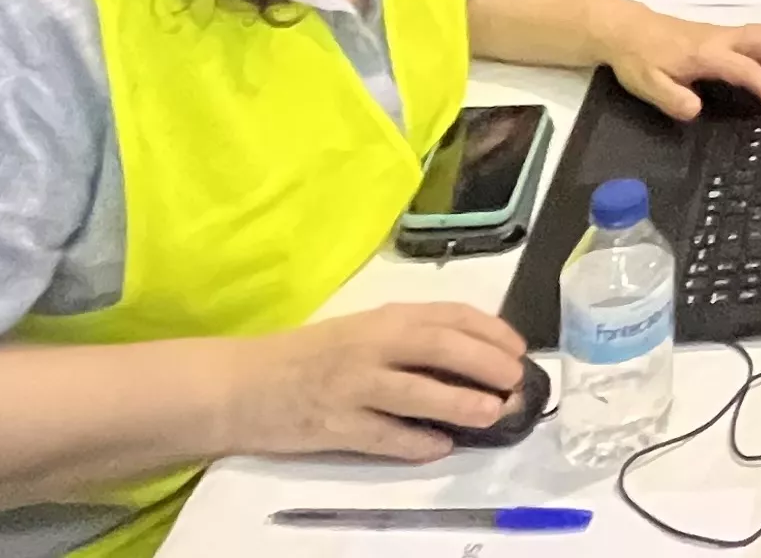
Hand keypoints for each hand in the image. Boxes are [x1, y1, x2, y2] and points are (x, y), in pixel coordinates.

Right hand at [218, 303, 529, 462]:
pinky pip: (385, 437)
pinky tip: (439, 446)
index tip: (517, 349)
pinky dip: (416, 443)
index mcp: (382, 318)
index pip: (447, 314)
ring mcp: (352, 388)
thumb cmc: (310, 356)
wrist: (243, 385)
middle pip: (438, 347)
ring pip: (415, 393)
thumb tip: (474, 357)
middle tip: (514, 382)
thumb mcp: (362, 332)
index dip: (489, 330)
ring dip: (459, 403)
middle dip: (484, 362)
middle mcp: (369, 346)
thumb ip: (410, 339)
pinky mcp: (335, 427)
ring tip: (490, 414)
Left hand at [601, 6, 760, 120]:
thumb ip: (673, 100)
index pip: (747, 68)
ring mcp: (723, 31)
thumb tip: (698, 110)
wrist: (625, 28)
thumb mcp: (648, 86)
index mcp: (706, 54)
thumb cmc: (638, 59)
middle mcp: (721, 37)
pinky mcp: (721, 31)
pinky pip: (759, 34)